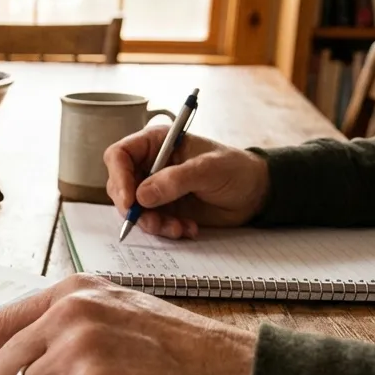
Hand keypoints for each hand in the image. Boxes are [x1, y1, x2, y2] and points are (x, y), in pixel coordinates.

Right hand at [103, 127, 270, 238]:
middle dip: (134, 208)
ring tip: (178, 228)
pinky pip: (150, 223)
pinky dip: (166, 230)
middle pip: (120, 186)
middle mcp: (149, 165)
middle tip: (153, 222)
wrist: (255, 193)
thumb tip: (142, 196)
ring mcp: (155, 188)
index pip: (119, 155)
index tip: (130, 202)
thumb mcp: (208, 170)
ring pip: (133, 209)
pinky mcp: (163, 209)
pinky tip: (188, 228)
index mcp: (156, 143)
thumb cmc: (235, 170)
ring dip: (152, 223)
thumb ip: (175, 180)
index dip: (119, 178)